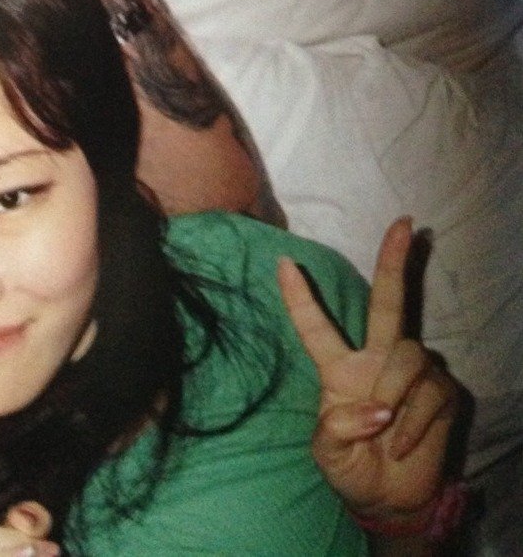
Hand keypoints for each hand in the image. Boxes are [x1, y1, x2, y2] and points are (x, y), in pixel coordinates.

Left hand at [277, 218, 458, 523]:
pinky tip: (403, 445)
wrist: (390, 499)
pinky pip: (429, 394)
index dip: (299, 297)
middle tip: (402, 223)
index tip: (282, 262)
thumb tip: (375, 408)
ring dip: (395, 395)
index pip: (315, 327)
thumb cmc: (352, 469)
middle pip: (388, 302)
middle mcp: (376, 361)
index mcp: (339, 370)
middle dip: (394, 262)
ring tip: (386, 433)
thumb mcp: (328, 454)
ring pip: (408, 357)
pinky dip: (414, 424)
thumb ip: (337, 430)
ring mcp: (412, 374)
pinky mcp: (442, 393)